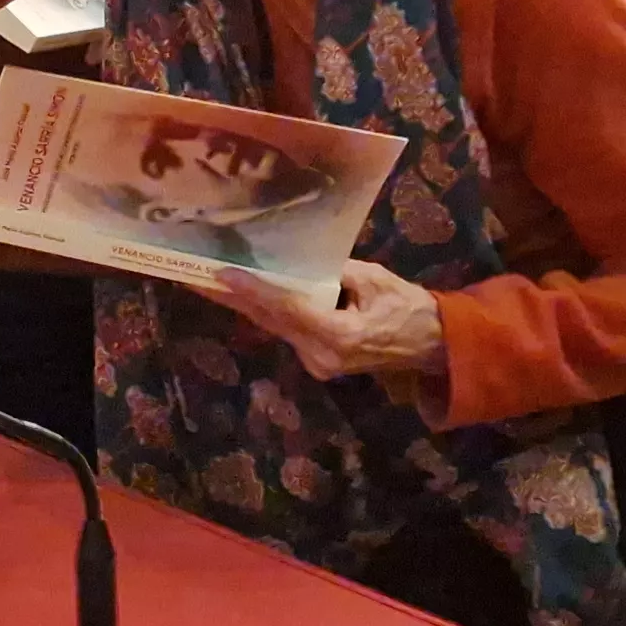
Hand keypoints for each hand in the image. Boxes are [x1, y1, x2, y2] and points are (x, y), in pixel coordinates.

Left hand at [209, 261, 448, 381]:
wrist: (431, 344)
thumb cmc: (408, 307)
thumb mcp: (374, 279)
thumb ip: (334, 272)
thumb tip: (297, 262)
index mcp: (340, 335)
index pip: (288, 308)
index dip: (253, 290)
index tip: (221, 274)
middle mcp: (321, 355)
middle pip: (270, 320)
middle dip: (232, 297)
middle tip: (194, 275)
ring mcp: (317, 363)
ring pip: (274, 327)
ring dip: (242, 304)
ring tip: (206, 281)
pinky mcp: (317, 360)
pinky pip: (286, 330)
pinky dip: (266, 310)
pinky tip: (242, 293)